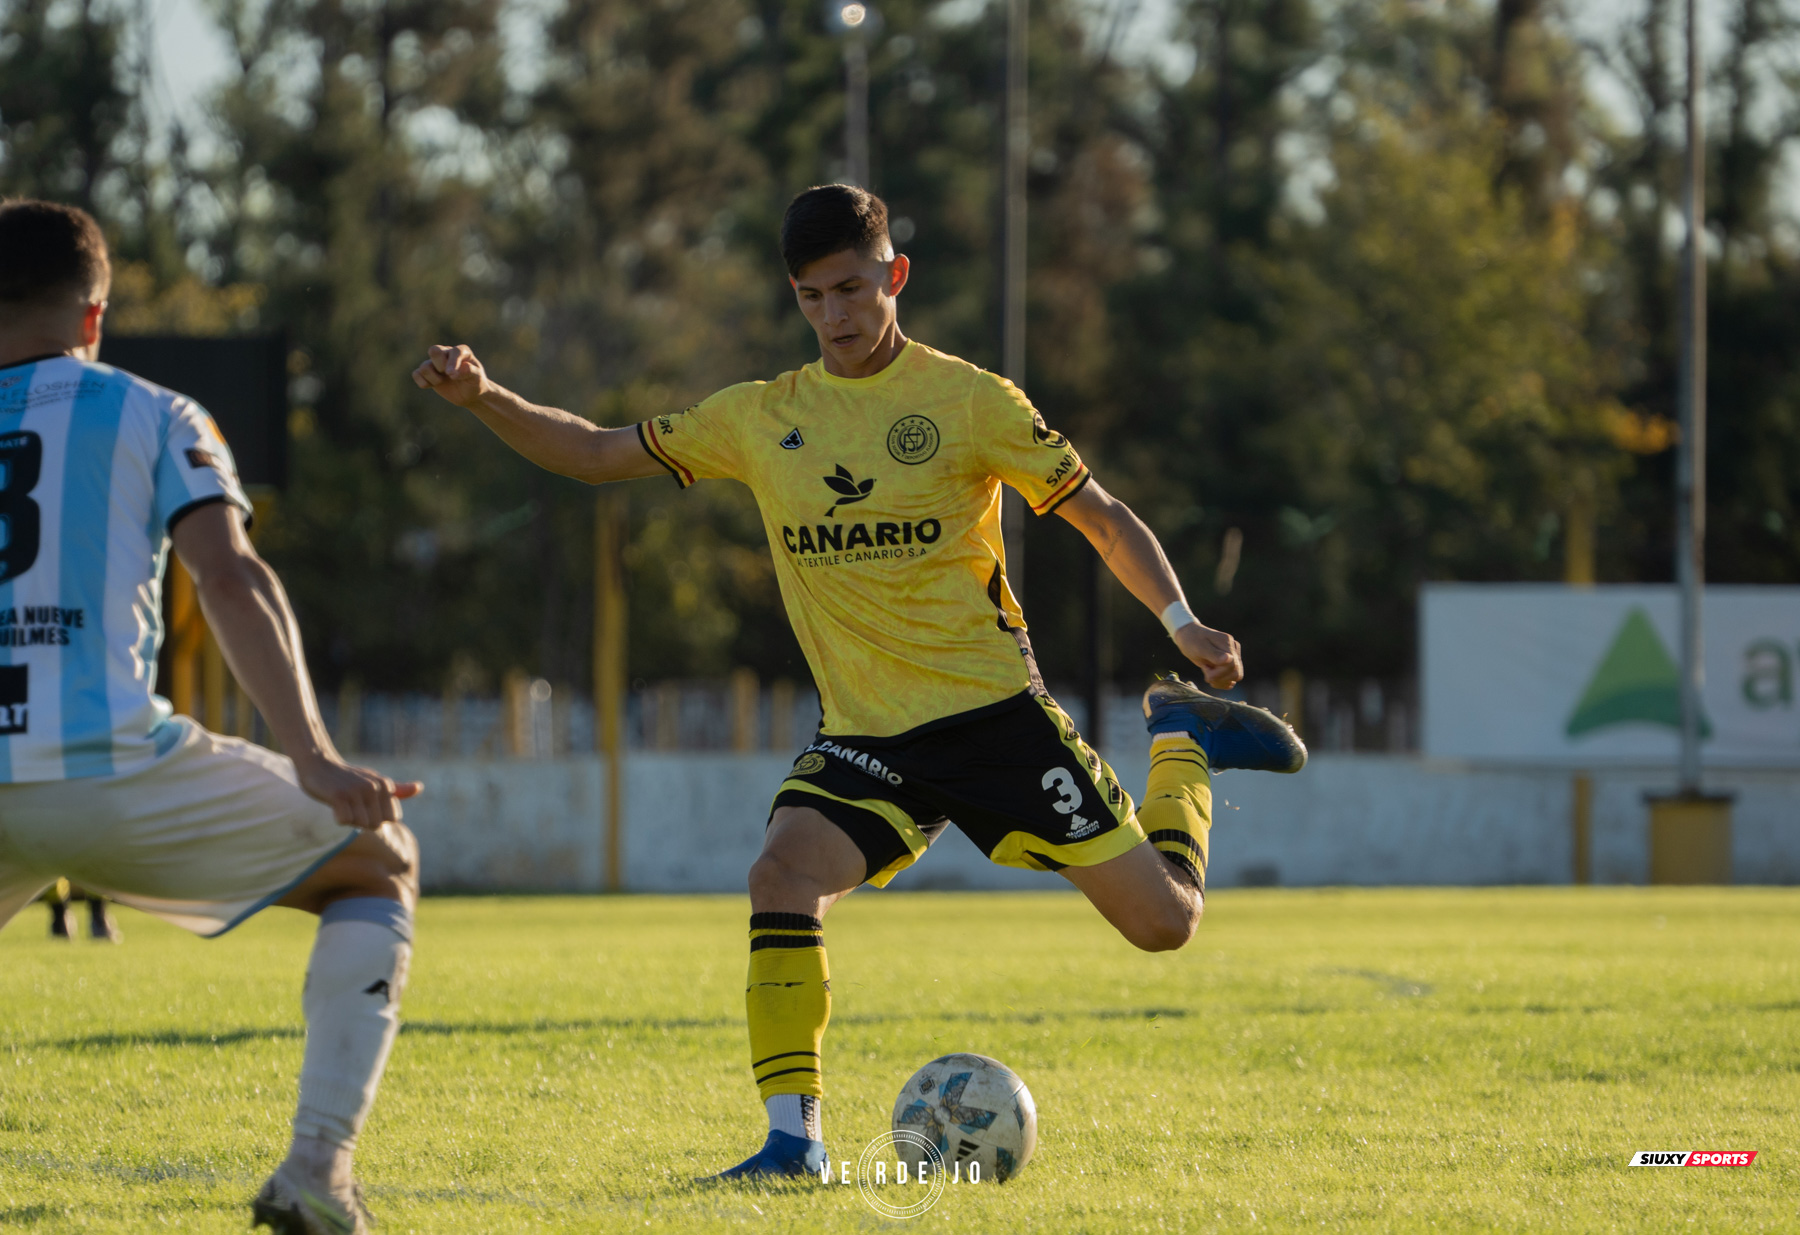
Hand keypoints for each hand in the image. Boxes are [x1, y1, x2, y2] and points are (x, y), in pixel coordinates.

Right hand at [294, 755, 422, 829]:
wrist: (318, 763)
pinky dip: (338, 819)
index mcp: (386, 785)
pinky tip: (334, 805)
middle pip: (376, 825)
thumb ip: (398, 789)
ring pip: (361, 825)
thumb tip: (420, 788)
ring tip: (343, 803)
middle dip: (363, 821)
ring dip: (350, 819)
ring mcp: (357, 791)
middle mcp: (374, 787)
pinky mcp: (339, 796)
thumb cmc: (348, 777)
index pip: (391, 819)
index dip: (376, 816)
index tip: (365, 804)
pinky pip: (345, 821)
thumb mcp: (375, 781)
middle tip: (351, 805)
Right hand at [412, 344, 488, 407]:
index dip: (452, 362)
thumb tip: (457, 370)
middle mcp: (446, 354)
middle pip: (434, 350)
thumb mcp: (477, 378)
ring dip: (433, 377)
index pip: (454, 351)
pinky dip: (421, 381)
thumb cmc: (475, 383)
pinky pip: (416, 374)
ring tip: (442, 382)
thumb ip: (470, 372)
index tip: (452, 375)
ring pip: (424, 366)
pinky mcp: (428, 373)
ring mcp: (435, 363)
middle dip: (439, 365)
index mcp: (461, 351)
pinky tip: (430, 385)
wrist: (470, 394)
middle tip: (448, 375)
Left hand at [1173, 622, 1242, 689]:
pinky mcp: (1231, 663)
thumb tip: (1229, 659)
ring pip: (1236, 676)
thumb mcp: (1199, 648)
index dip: (1219, 673)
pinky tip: (1211, 677)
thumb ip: (1214, 654)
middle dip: (1220, 678)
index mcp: (1227, 642)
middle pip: (1236, 673)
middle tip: (1205, 672)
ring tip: (1207, 674)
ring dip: (1220, 681)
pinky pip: (1232, 678)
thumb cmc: (1192, 640)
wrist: (1188, 636)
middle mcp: (1233, 648)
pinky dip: (1222, 681)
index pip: (1232, 665)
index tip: (1205, 668)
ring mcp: (1234, 655)